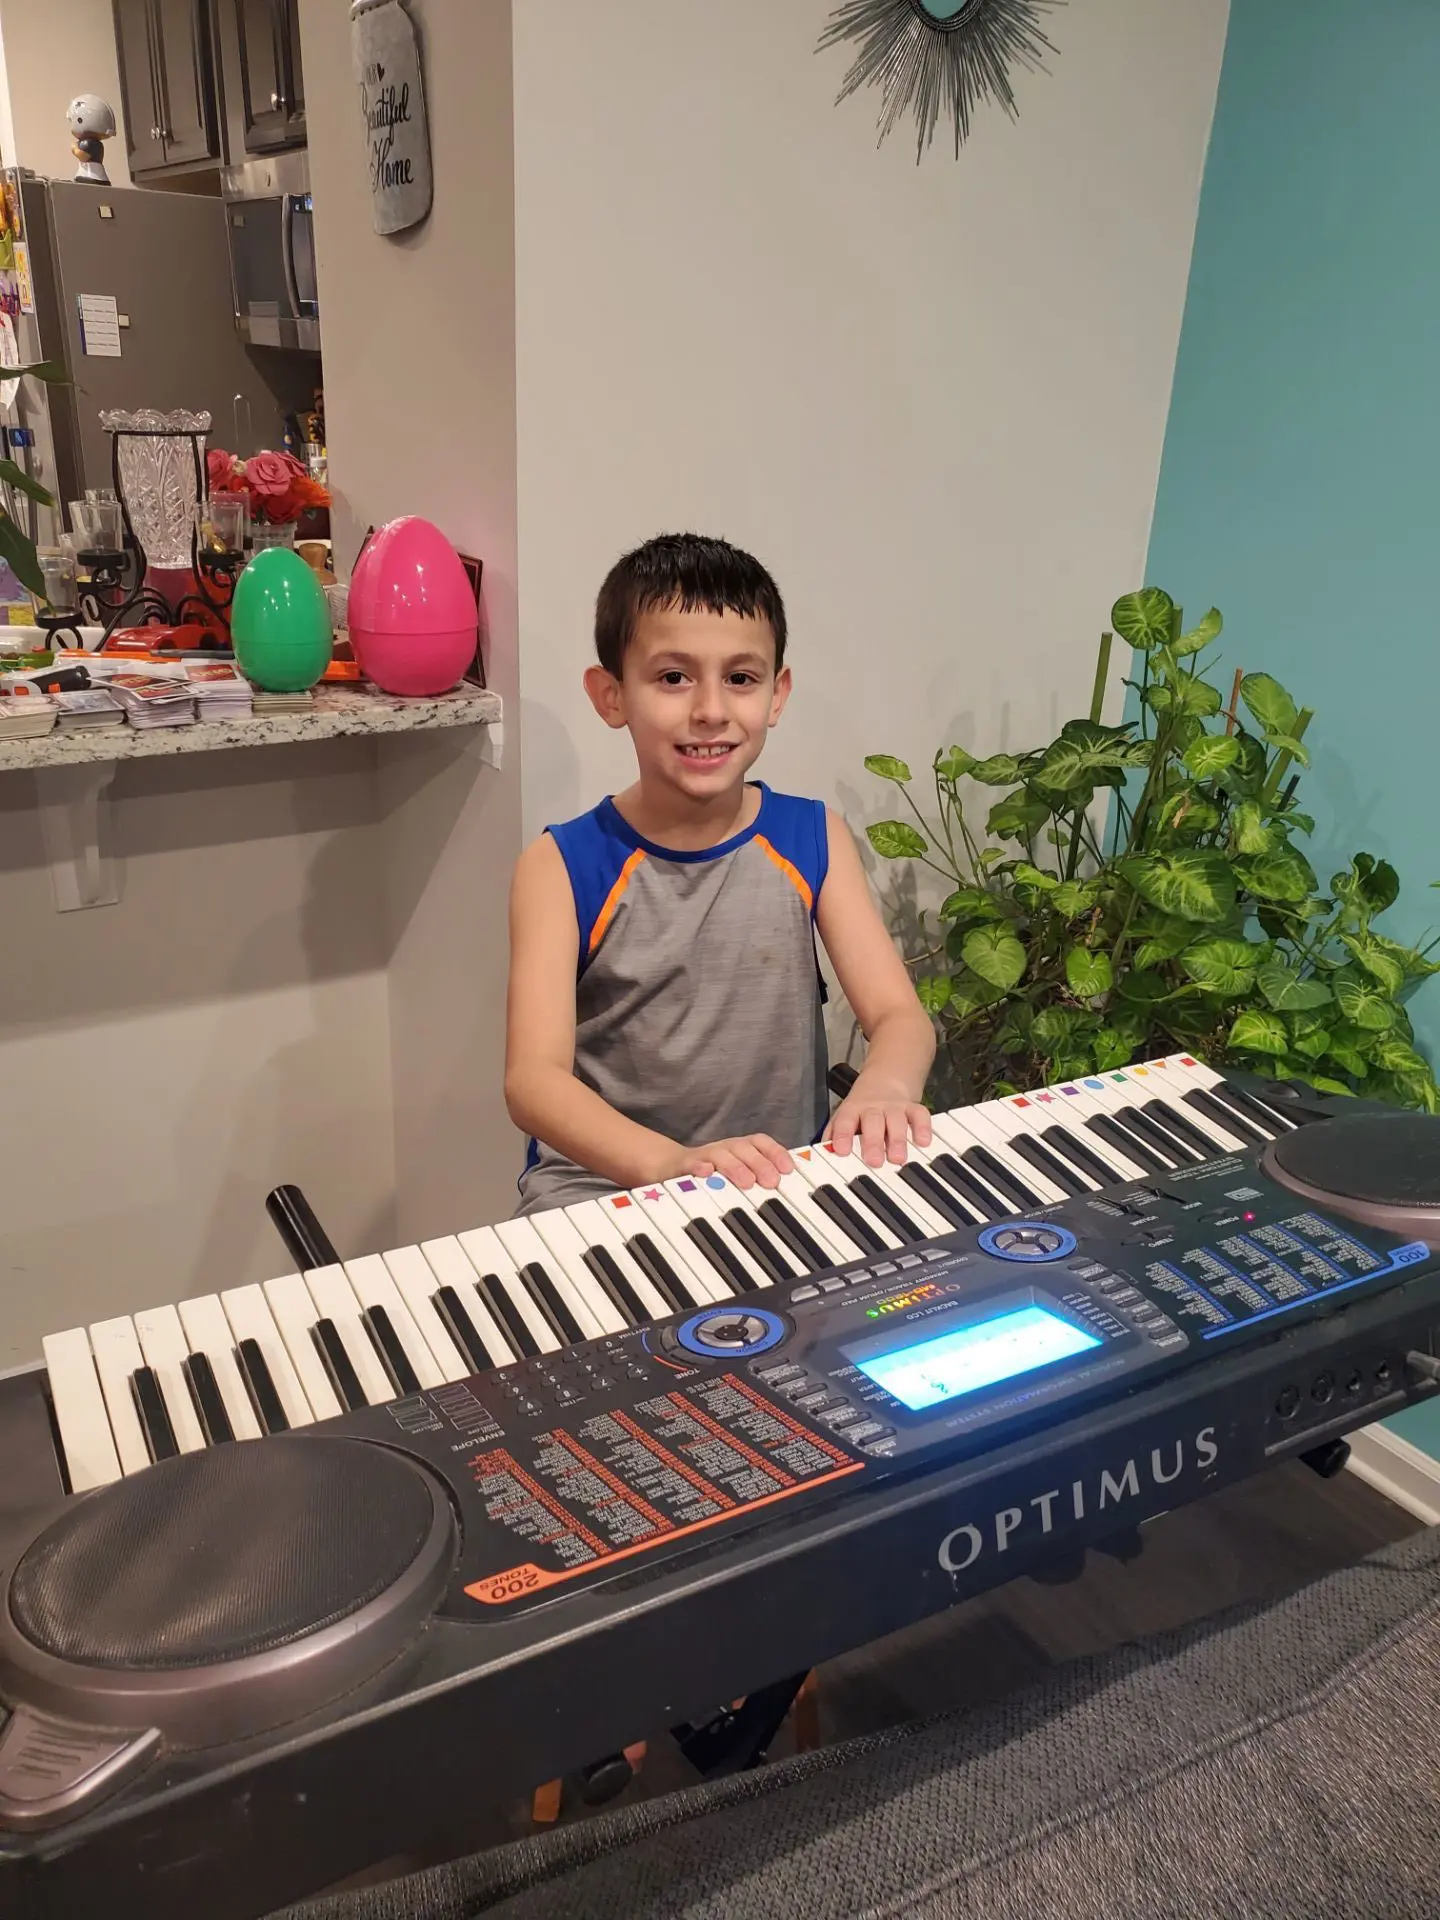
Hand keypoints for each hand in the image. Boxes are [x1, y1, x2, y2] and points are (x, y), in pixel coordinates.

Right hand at [676, 1134, 793, 1189]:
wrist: (671, 1167)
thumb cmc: (714, 1171)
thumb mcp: (739, 1172)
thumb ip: (760, 1175)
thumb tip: (787, 1184)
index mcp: (740, 1148)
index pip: (761, 1143)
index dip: (776, 1153)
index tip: (788, 1169)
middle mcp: (725, 1148)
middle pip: (744, 1149)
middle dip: (760, 1164)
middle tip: (771, 1182)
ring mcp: (704, 1156)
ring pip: (721, 1155)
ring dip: (735, 1167)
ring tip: (747, 1181)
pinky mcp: (683, 1166)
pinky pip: (691, 1164)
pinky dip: (699, 1167)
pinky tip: (707, 1173)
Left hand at [826, 1084, 931, 1166]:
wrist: (884, 1079)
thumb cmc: (861, 1110)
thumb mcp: (843, 1118)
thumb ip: (834, 1136)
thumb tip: (819, 1157)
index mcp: (852, 1111)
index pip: (844, 1121)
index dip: (842, 1135)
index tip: (841, 1150)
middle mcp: (872, 1108)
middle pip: (872, 1122)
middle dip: (873, 1142)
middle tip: (874, 1161)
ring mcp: (894, 1107)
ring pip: (896, 1120)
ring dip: (897, 1139)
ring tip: (897, 1157)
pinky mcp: (912, 1108)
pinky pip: (919, 1114)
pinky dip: (923, 1127)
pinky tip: (923, 1142)